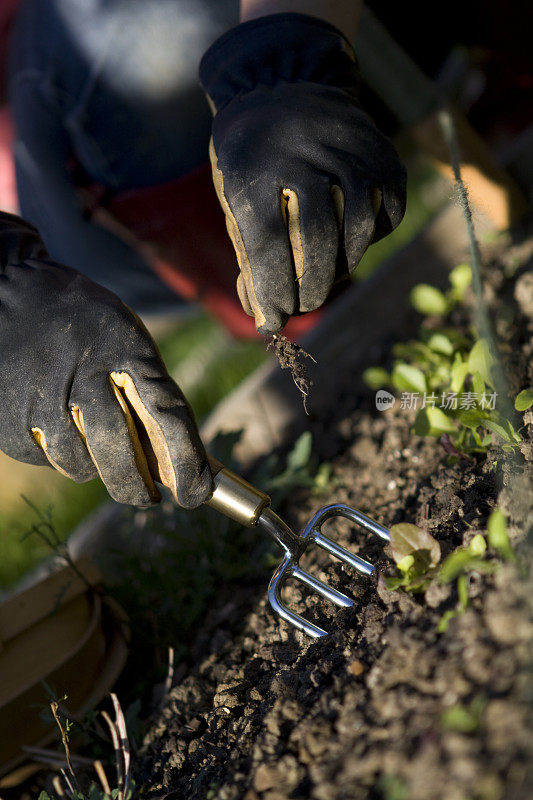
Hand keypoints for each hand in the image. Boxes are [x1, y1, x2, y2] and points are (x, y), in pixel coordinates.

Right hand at [0, 213, 211, 506]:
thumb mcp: (127, 341)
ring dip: (93, 466)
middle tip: (146, 499)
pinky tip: (56, 426)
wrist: (11, 292)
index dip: (187, 462)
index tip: (196, 495)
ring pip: (79, 465)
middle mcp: (86, 377)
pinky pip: (45, 459)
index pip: (169, 417)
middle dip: (135, 487)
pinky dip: (57, 454)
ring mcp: (44, 399)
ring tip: (91, 442)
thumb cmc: (85, 324)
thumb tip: (169, 464)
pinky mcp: (10, 417)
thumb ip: (149, 394)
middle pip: (119, 453)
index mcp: (128, 353)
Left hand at [200, 13, 405, 333]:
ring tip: (322, 281)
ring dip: (341, 269)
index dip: (273, 290)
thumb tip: (267, 320)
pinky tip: (347, 245)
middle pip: (317, 240)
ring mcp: (350, 148)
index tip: (274, 320)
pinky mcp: (383, 155)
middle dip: (310, 289)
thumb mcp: (234, 194)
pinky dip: (368, 241)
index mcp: (256, 164)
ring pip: (357, 230)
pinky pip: (385, 216)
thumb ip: (249, 254)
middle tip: (302, 308)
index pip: (267, 242)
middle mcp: (305, 151)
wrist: (284, 84)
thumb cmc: (251, 156)